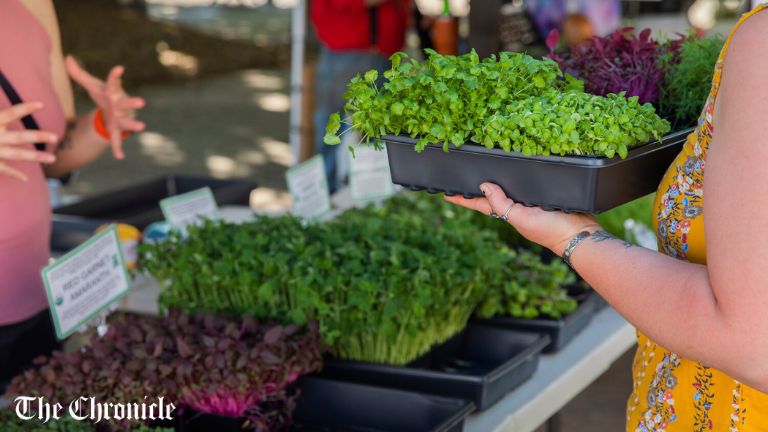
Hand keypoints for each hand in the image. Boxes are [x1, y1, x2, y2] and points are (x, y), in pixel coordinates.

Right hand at [0, 102, 58, 180]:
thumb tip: (1, 102)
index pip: (11, 113)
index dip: (26, 108)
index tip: (41, 104)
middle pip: (20, 137)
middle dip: (38, 136)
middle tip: (55, 137)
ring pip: (17, 155)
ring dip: (36, 157)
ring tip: (52, 158)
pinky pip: (3, 169)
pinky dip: (14, 174)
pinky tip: (25, 179)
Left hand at [65, 56, 145, 159]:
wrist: (114, 113)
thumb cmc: (104, 96)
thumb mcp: (91, 85)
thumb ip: (79, 73)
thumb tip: (67, 57)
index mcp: (113, 93)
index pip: (113, 83)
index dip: (115, 76)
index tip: (119, 68)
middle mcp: (120, 105)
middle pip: (126, 104)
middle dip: (133, 103)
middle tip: (142, 102)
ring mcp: (120, 119)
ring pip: (127, 122)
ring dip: (133, 125)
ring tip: (142, 126)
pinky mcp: (117, 130)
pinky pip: (117, 140)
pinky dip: (118, 148)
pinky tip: (120, 156)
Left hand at [444, 183, 600, 254]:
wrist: (580, 234)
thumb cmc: (550, 229)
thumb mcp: (521, 218)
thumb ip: (502, 204)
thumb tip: (484, 186)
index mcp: (507, 214)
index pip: (480, 204)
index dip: (464, 199)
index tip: (445, 193)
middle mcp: (516, 208)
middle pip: (493, 195)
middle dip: (478, 187)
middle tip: (462, 176)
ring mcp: (530, 203)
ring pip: (509, 188)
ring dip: (497, 181)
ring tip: (482, 172)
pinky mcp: (544, 196)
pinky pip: (527, 185)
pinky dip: (518, 179)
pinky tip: (515, 172)